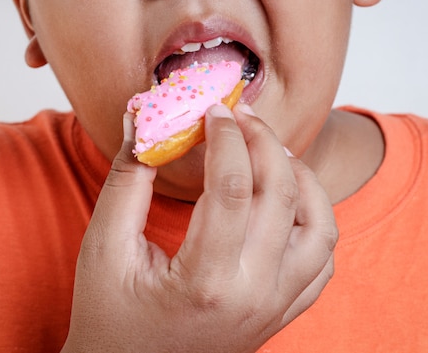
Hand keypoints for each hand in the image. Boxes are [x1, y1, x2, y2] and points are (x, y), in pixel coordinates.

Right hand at [61, 104, 336, 352]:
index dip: (225, 136)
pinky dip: (315, 219)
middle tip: (241, 115)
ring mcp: (275, 306)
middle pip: (281, 196)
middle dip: (263, 142)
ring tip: (270, 150)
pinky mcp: (282, 312)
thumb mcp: (104, 247)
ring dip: (300, 177)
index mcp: (205, 281)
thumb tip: (143, 121)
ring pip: (318, 225)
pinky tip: (287, 198)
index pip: (231, 186)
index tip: (213, 110)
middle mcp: (253, 295)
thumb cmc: (110, 317)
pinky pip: (322, 260)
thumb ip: (127, 181)